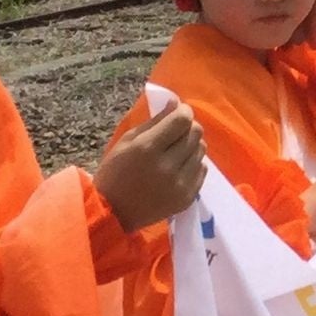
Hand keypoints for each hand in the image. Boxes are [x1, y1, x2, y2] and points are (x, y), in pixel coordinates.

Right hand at [92, 107, 206, 230]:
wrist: (113, 213)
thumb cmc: (115, 172)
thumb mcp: (127, 141)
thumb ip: (154, 121)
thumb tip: (176, 102)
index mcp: (147, 148)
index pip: (182, 120)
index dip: (183, 112)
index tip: (178, 113)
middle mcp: (167, 166)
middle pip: (195, 133)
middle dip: (188, 127)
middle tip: (177, 131)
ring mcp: (180, 184)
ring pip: (201, 150)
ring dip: (191, 145)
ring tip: (176, 150)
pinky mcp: (187, 198)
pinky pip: (202, 170)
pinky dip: (193, 163)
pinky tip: (179, 167)